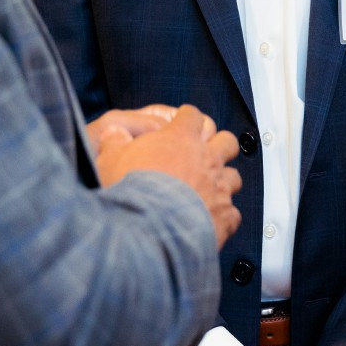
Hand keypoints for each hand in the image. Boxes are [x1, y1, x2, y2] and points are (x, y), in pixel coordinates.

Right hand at [97, 104, 241, 246]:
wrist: (149, 229)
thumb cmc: (131, 190)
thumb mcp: (110, 158)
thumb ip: (115, 141)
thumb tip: (113, 132)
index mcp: (181, 138)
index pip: (192, 116)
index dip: (187, 118)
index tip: (182, 122)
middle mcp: (207, 159)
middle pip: (227, 140)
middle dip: (219, 145)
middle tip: (205, 154)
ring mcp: (219, 188)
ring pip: (234, 176)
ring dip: (224, 181)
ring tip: (211, 189)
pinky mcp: (224, 217)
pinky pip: (233, 213)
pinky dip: (224, 215)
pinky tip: (212, 220)